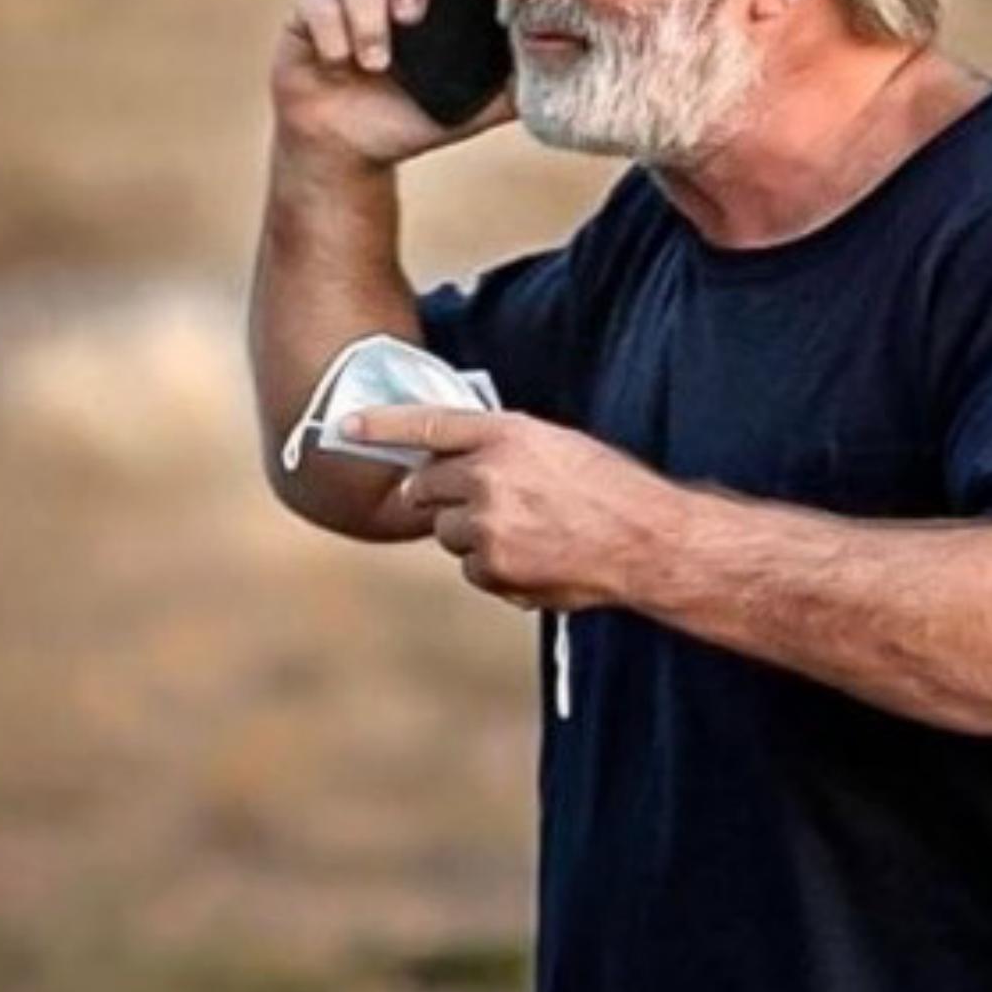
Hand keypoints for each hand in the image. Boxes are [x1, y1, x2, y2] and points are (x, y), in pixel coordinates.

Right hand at [269, 0, 519, 167]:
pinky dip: (332, 33)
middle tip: (414, 16)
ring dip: (368, 20)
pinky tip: (339, 62)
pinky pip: (317, 3)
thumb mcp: (474, 103)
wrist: (352, 153)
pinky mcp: (306, 17)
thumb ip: (516, 83)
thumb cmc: (413, 117)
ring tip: (375, 64)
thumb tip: (567, 64)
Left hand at [352, 406, 682, 612]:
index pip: (427, 422)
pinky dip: (494, 569)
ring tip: (528, 533)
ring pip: (447, 532)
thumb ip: (499, 450)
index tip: (343, 426)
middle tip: (477, 502)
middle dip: (439, 496)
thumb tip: (452, 465)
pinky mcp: (492, 566)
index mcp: (506, 434)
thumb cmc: (608, 490)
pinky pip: (471, 569)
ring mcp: (486, 523)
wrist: (648, 541)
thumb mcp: (554, 446)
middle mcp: (488, 474)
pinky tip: (536, 559)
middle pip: (424, 486)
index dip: (380, 425)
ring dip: (471, 535)